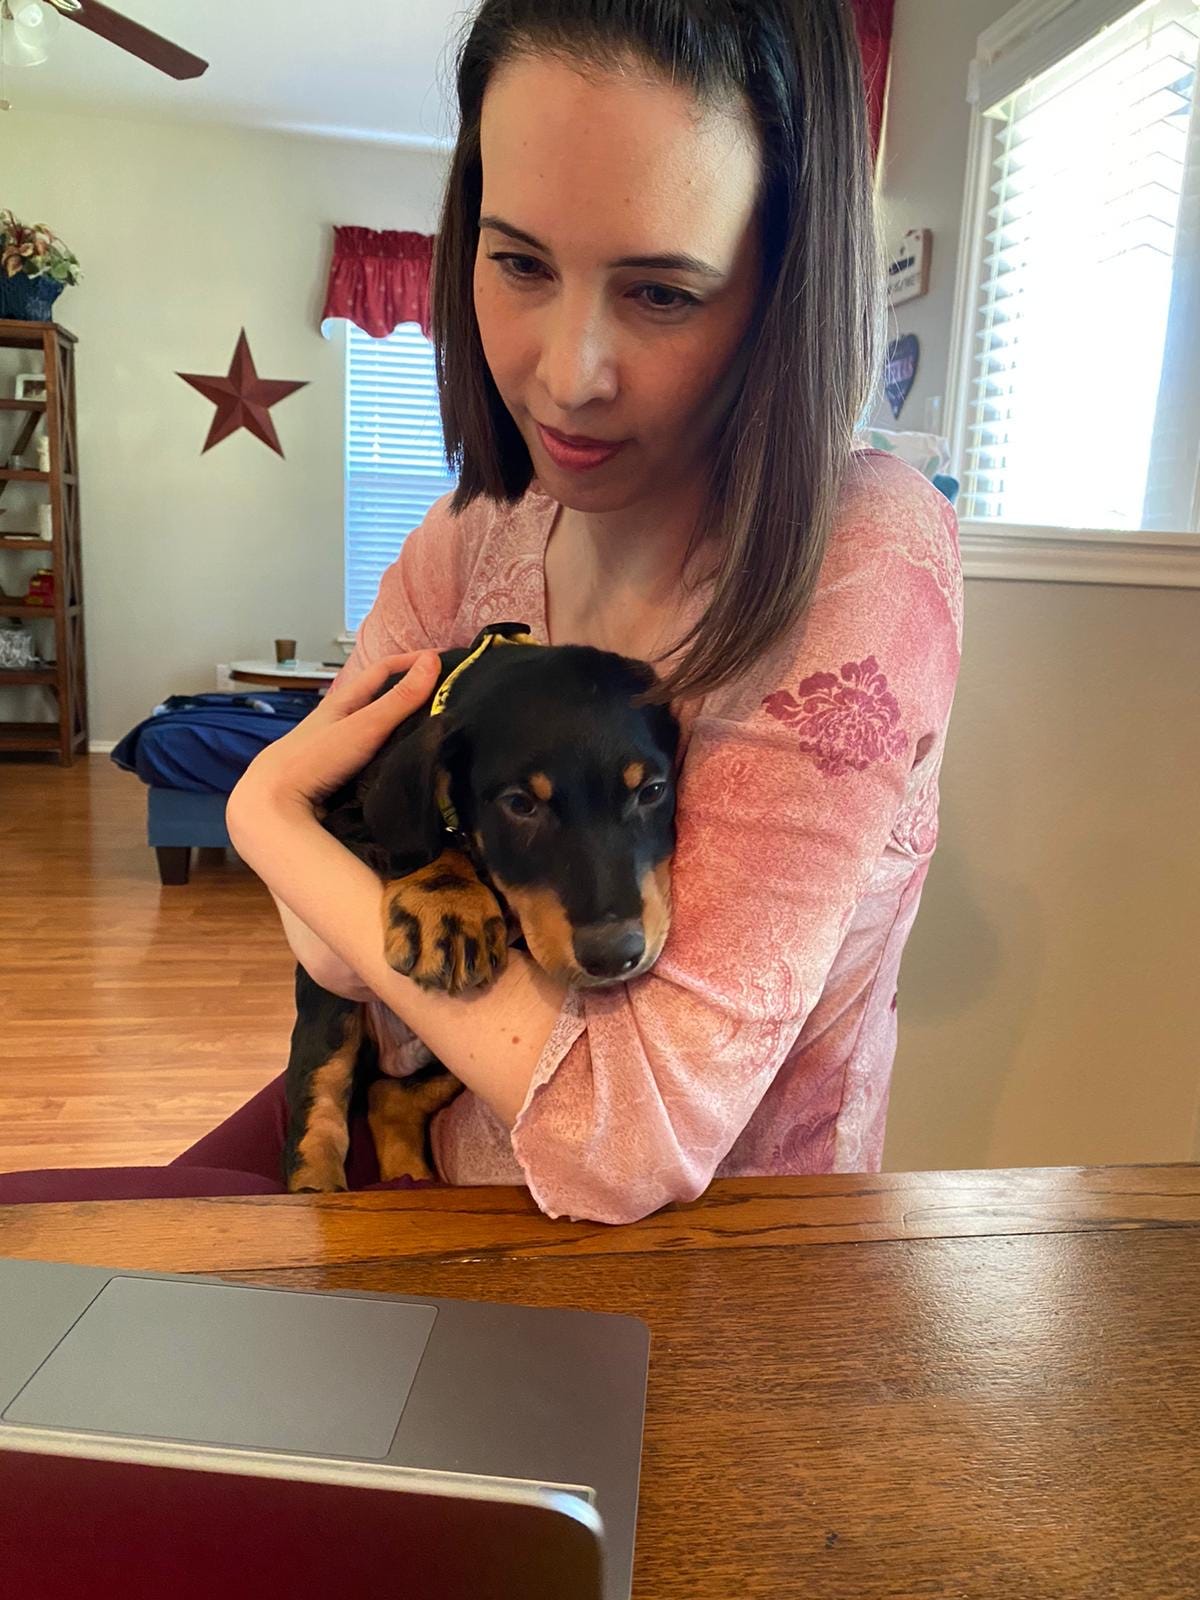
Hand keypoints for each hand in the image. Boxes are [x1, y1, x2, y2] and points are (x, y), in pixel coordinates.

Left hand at [229, 650, 440, 818]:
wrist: (271, 804)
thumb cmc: (314, 759)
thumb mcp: (364, 727)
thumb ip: (398, 699)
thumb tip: (433, 661)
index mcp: (341, 703)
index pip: (382, 670)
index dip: (413, 661)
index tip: (446, 659)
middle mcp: (335, 721)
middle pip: (376, 698)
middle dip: (406, 691)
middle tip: (443, 694)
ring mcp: (332, 749)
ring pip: (371, 729)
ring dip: (397, 726)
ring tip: (430, 731)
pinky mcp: (332, 776)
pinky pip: (367, 757)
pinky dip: (387, 753)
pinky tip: (399, 764)